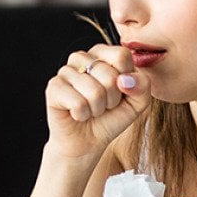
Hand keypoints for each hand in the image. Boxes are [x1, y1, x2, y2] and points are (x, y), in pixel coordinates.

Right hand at [45, 44, 151, 160]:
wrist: (87, 142)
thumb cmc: (110, 118)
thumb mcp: (137, 102)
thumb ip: (142, 86)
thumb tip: (126, 79)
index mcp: (103, 54)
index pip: (122, 55)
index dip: (127, 81)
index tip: (120, 92)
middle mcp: (82, 57)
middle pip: (110, 76)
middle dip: (112, 100)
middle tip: (103, 106)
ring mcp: (65, 71)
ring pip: (95, 91)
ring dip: (97, 109)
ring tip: (90, 110)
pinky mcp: (53, 87)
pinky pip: (78, 103)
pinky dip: (82, 115)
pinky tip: (77, 114)